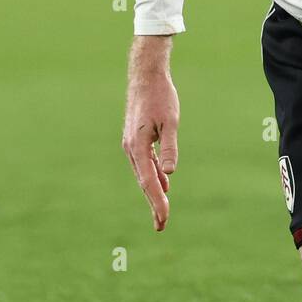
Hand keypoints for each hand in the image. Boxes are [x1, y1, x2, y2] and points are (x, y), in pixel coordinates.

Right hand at [122, 38, 179, 231]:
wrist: (145, 75)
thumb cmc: (160, 96)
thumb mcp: (170, 121)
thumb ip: (169, 147)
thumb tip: (169, 174)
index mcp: (138, 147)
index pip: (149, 182)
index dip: (157, 202)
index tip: (164, 219)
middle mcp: (131, 149)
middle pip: (143, 182)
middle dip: (154, 203)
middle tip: (161, 226)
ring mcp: (131, 144)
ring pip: (143, 174)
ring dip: (153, 191)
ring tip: (162, 210)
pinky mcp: (135, 138)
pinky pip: (144, 163)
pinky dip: (153, 175)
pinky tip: (163, 183)